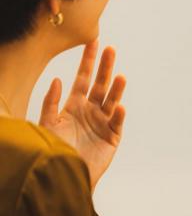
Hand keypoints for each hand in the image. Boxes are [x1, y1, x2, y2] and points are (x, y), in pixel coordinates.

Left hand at [39, 41, 125, 189]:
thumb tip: (57, 80)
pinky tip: (119, 107)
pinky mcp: (112, 137)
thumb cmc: (55, 150)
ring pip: (111, 101)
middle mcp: (91, 110)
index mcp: (75, 105)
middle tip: (111, 49)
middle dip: (105, 67)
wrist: (66, 174)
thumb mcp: (47, 124)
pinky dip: (118, 115)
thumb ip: (51, 102)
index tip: (93, 42)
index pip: (83, 78)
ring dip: (116, 89)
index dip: (88, 61)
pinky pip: (116, 123)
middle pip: (100, 84)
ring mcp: (103, 123)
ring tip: (120, 76)